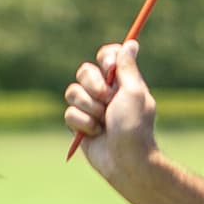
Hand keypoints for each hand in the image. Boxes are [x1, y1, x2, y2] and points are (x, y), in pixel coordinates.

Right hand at [64, 40, 156, 177]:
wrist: (125, 161)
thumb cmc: (134, 127)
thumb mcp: (133, 92)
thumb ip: (127, 67)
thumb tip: (132, 43)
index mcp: (122, 81)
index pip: (107, 56)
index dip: (105, 59)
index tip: (110, 68)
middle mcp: (105, 92)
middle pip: (85, 71)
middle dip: (93, 86)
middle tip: (107, 100)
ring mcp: (91, 108)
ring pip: (72, 92)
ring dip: (88, 107)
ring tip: (102, 121)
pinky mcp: (79, 124)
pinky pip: (69, 113)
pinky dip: (83, 123)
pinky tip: (96, 134)